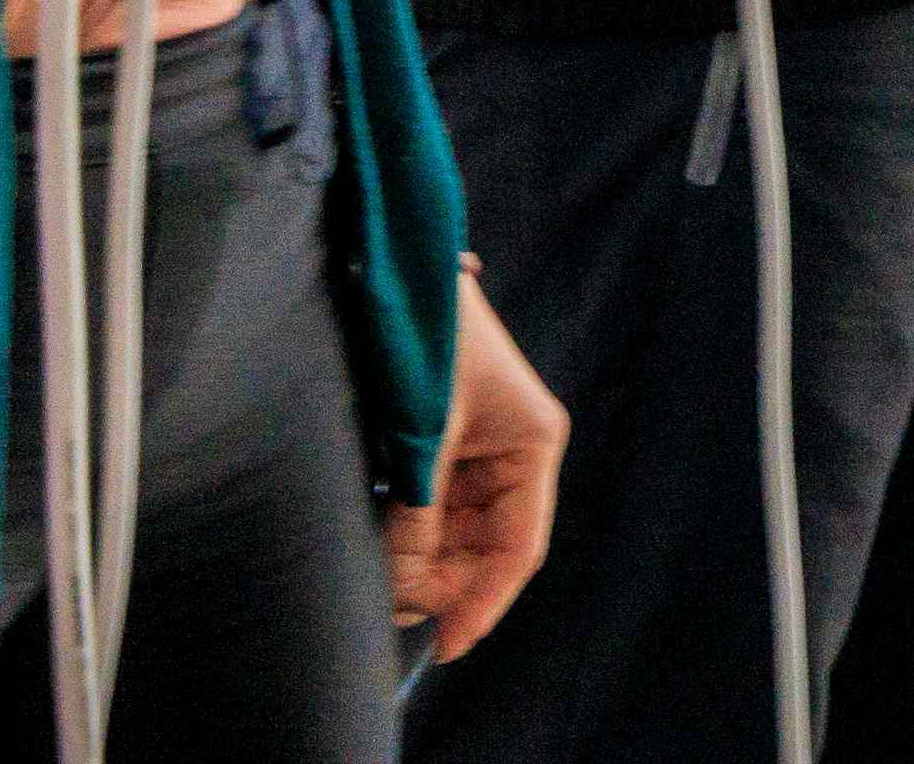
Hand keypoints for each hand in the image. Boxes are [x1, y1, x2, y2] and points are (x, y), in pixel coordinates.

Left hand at [385, 275, 567, 662]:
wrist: (390, 268)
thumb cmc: (424, 338)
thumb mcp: (423, 434)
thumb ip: (416, 515)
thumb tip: (401, 589)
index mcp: (533, 443)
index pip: (519, 547)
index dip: (484, 602)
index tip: (448, 645)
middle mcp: (514, 452)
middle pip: (487, 546)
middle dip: (443, 582)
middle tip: (392, 609)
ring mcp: (478, 449)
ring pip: (456, 533)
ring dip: (422, 561)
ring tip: (380, 580)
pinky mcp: (443, 444)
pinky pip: (432, 509)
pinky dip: (407, 532)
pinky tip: (381, 547)